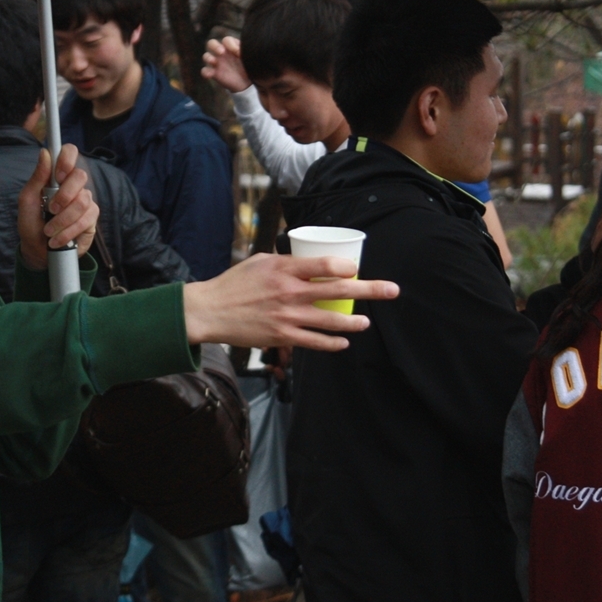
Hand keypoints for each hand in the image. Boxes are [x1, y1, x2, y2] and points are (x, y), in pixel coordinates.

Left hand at [18, 146, 97, 271]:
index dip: (67, 159)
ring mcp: (85, 201)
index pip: (70, 153)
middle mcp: (74, 185)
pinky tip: (58, 239)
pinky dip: (68, 231)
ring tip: (49, 231)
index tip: (59, 174)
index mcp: (58, 176)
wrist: (37, 250)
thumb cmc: (31, 223)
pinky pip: (86, 219)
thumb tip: (44, 153)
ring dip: (62, 220)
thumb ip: (37, 177)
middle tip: (51, 209)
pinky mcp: (91, 219)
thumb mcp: (27, 200)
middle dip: (64, 196)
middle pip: (80, 176)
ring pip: (82, 201)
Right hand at [183, 253, 398, 351]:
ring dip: (354, 322)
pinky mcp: (282, 336)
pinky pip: (315, 342)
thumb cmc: (235, 283)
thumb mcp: (260, 261)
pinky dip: (332, 343)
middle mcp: (289, 292)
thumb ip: (287, 260)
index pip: (325, 265)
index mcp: (284, 268)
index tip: (357, 268)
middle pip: (338, 291)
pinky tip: (343, 342)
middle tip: (391, 290)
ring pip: (331, 321)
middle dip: (369, 290)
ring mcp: (287, 316)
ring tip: (366, 322)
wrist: (210, 311)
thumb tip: (310, 258)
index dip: (347, 266)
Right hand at [201, 36, 251, 93]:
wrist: (247, 83)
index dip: (231, 45)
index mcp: (231, 46)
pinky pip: (204, 71)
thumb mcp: (250, 59)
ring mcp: (217, 63)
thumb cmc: (249, 67)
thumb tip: (240, 53)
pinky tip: (211, 74)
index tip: (238, 54)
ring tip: (214, 62)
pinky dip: (206, 72)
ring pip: (206, 55)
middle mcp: (222, 52)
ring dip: (208, 57)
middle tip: (221, 52)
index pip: (227, 40)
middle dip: (215, 46)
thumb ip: (246, 53)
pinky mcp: (214, 73)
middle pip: (211, 43)